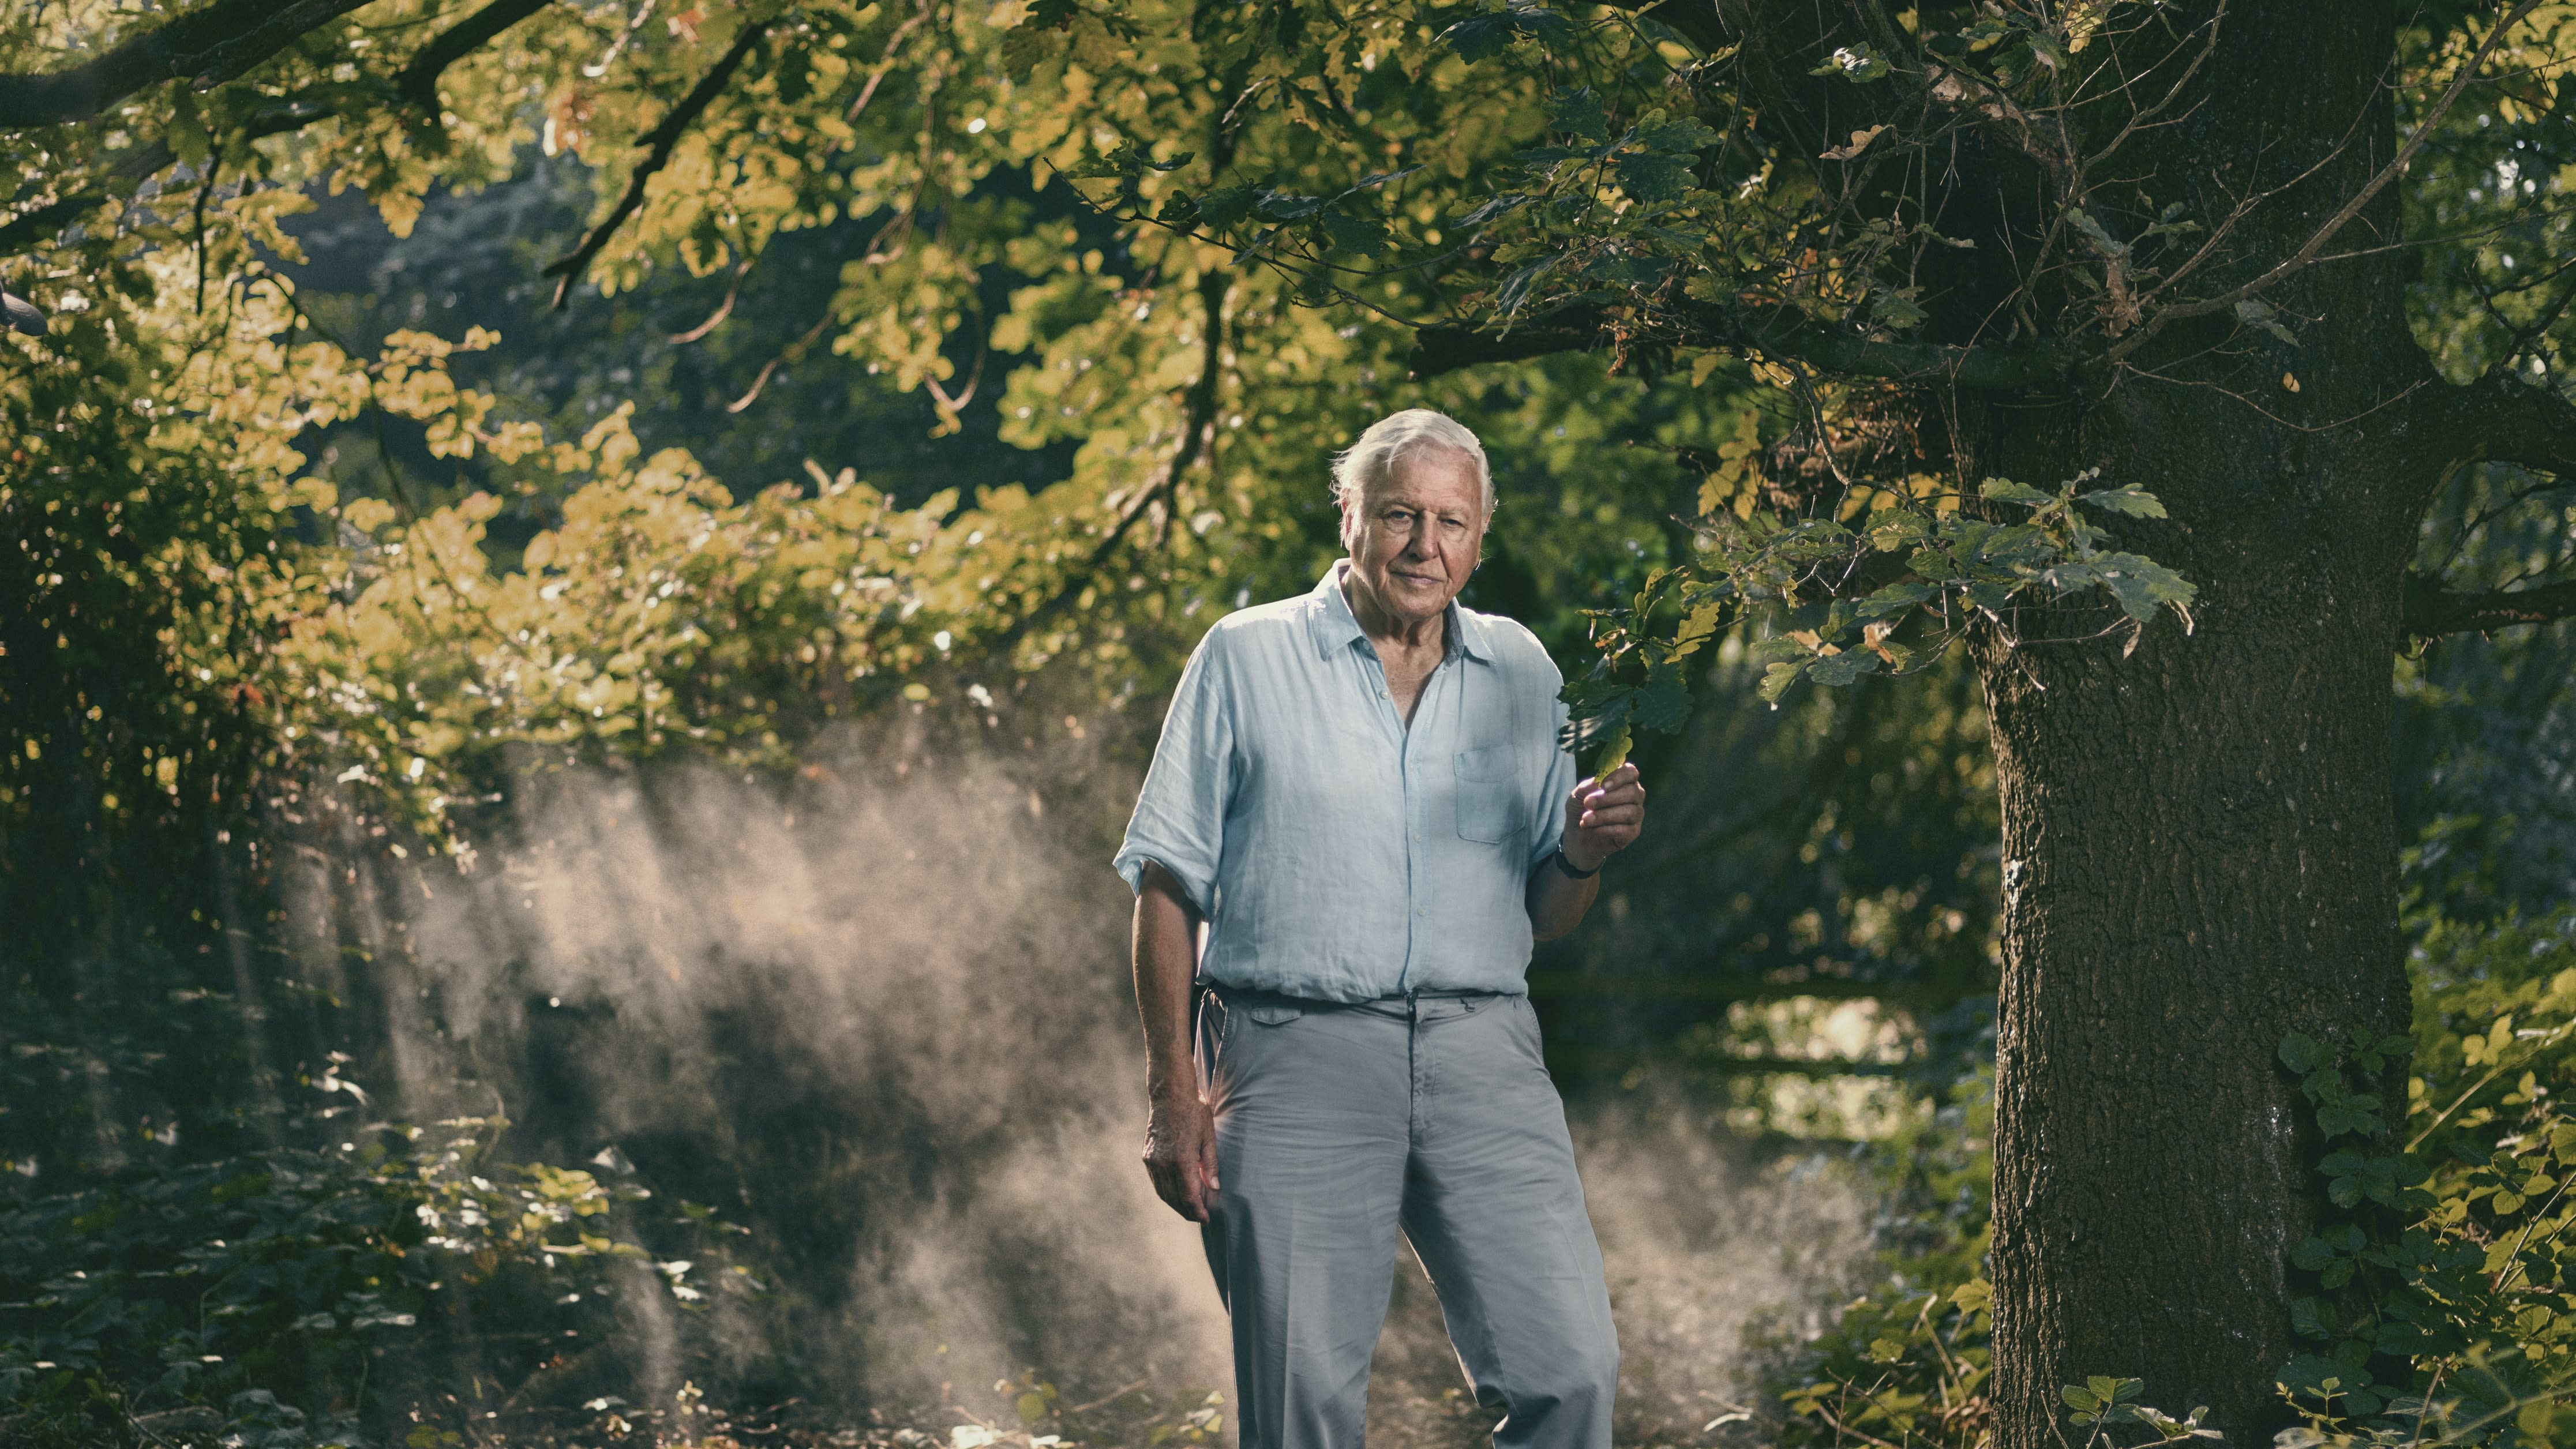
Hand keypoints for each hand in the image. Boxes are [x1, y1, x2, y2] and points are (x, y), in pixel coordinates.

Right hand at [1142, 1088, 1219, 1221]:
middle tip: (1200, 1217)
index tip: (1206, 1218)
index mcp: (1182, 1160)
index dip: (1197, 1211)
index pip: (1189, 1197)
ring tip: (1189, 1209)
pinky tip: (1176, 1193)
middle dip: (1187, 1212)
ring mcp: (1153, 1161)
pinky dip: (1166, 1192)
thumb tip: (1215, 1188)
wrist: (1169, 1093)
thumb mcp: (1209, 1136)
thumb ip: (1211, 1164)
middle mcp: (1164, 1164)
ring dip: (1176, 1205)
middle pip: (1174, 1199)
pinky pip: (1156, 1182)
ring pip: (1163, 1193)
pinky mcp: (1147, 1156)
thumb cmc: (1194, 1111)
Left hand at [1560, 761, 1644, 872]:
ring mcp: (1636, 814)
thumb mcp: (1578, 796)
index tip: (1603, 785)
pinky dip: (1606, 829)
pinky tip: (1593, 829)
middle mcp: (1634, 796)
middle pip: (1632, 792)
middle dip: (1607, 798)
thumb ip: (1588, 787)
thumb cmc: (1581, 810)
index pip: (1630, 772)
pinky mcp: (1633, 832)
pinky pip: (1625, 830)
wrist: (1577, 836)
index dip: (1619, 777)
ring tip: (1586, 819)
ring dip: (1604, 815)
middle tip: (1588, 803)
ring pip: (1629, 812)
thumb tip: (1599, 781)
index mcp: (1623, 781)